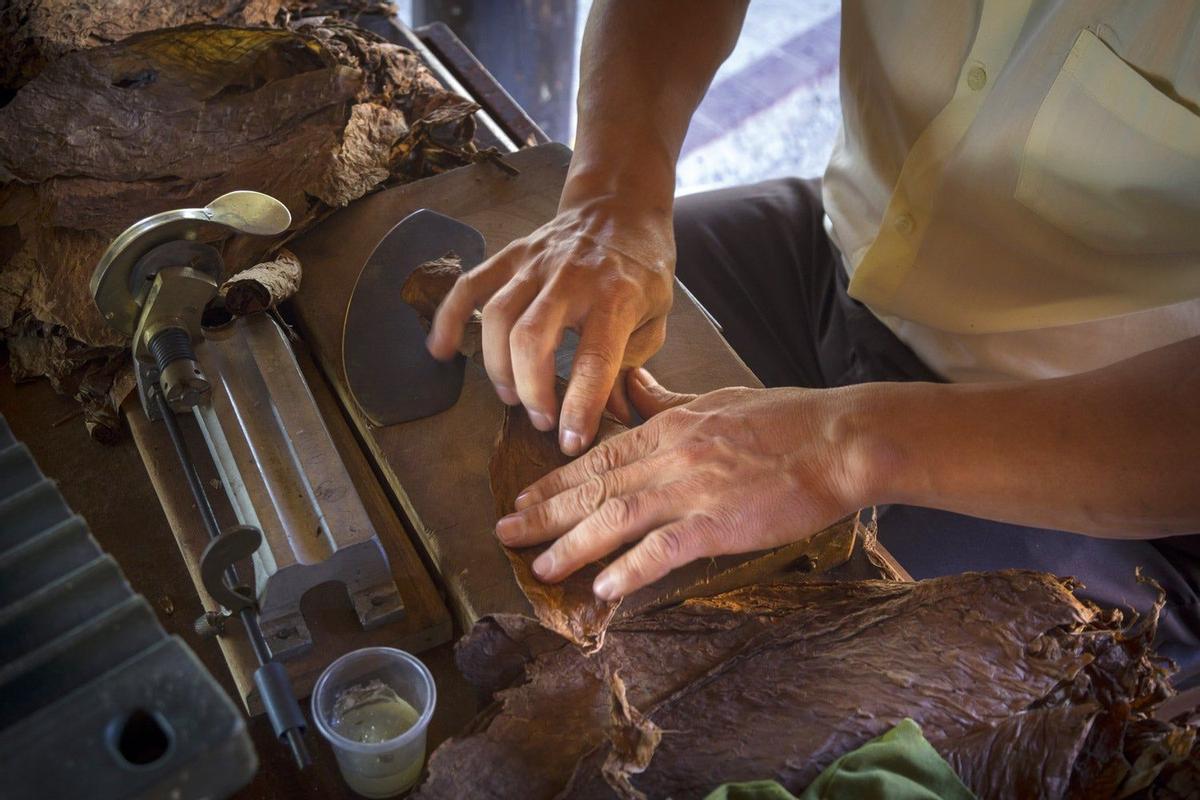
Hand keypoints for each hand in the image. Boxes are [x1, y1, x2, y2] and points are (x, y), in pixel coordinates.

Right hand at [426, 197, 674, 454]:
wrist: (621, 204)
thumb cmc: (641, 268)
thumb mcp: (657, 317)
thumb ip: (633, 366)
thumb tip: (614, 418)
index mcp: (616, 297)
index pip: (593, 360)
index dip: (579, 407)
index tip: (570, 442)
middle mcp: (572, 279)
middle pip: (531, 339)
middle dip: (530, 391)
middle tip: (542, 421)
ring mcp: (536, 264)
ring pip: (497, 317)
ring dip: (497, 367)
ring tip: (512, 398)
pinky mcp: (511, 256)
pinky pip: (470, 286)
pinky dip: (449, 319)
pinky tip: (442, 352)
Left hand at [494, 368, 868, 599]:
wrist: (840, 438)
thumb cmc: (788, 420)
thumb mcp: (718, 399)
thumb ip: (669, 401)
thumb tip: (634, 386)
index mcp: (670, 428)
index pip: (598, 456)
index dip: (556, 480)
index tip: (524, 498)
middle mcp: (670, 456)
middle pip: (594, 486)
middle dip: (545, 512)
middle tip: (506, 533)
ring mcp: (692, 488)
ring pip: (616, 516)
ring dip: (573, 543)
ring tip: (541, 567)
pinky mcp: (719, 521)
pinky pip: (664, 548)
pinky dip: (631, 567)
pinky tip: (605, 588)